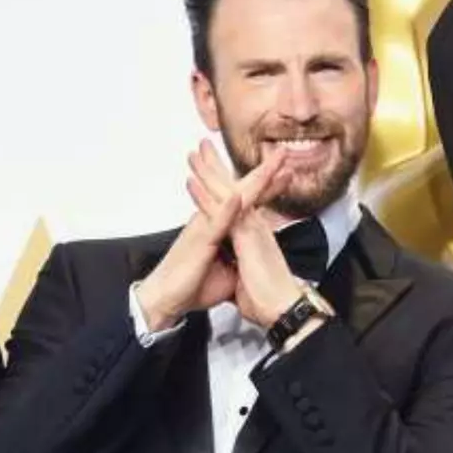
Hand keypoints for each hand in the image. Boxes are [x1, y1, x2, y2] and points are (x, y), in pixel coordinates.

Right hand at [134, 142, 284, 333]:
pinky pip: (216, 223)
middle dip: (263, 171)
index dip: (268, 187)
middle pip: (243, 191)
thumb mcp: (225, 271)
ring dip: (251, 181)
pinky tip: (237, 197)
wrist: (167, 299)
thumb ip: (238, 258)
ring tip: (270, 165)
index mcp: (222, 227)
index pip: (249, 202)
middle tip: (282, 152)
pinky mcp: (200, 241)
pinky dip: (227, 210)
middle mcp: (214, 220)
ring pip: (232, 198)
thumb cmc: (191, 284)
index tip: (286, 172)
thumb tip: (249, 260)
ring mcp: (206, 227)